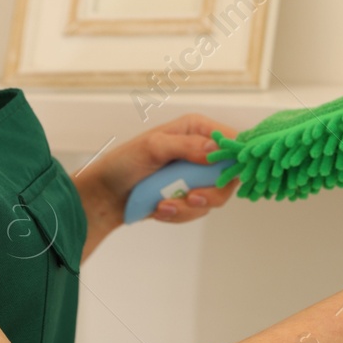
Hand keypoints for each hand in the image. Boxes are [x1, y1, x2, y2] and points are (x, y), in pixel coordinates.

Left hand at [81, 113, 242, 224]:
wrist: (106, 194)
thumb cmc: (123, 162)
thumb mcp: (153, 148)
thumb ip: (186, 146)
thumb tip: (215, 150)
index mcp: (196, 129)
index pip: (232, 139)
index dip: (236, 157)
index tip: (225, 175)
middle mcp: (202, 150)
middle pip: (230, 174)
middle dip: (210, 192)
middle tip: (190, 198)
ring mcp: (197, 174)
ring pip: (215, 197)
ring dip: (188, 206)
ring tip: (162, 205)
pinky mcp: (190, 195)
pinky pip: (198, 210)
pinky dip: (179, 214)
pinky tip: (159, 209)